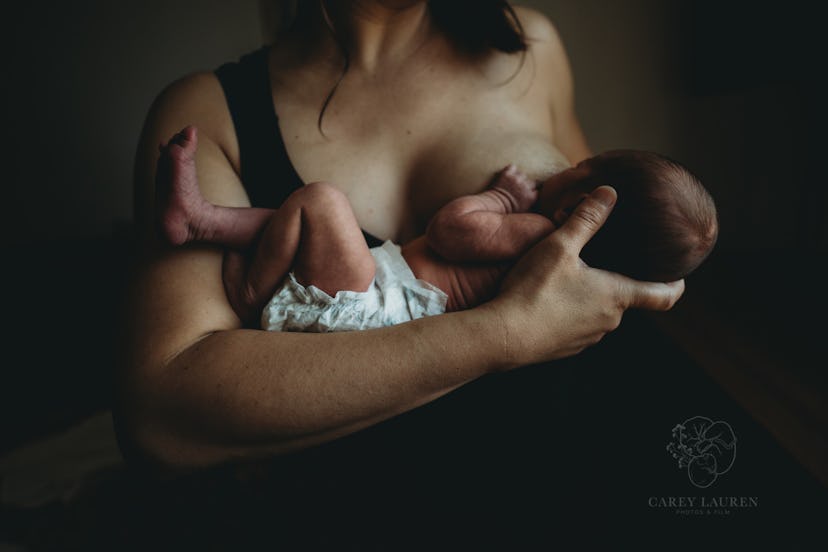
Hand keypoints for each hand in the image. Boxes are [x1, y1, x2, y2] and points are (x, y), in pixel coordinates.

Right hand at [487, 186, 683, 366]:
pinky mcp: (563, 349)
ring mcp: (586, 338)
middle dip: (618, 282)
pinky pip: (575, 327)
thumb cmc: (534, 290)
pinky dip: (569, 313)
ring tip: (569, 278)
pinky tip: (547, 300)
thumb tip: (610, 192)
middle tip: (603, 262)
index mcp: (616, 295)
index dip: (676, 286)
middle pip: (624, 300)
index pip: (663, 296)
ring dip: (590, 297)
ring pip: (598, 313)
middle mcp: (608, 322)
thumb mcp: (560, 246)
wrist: (502, 337)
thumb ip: (587, 219)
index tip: (681, 278)